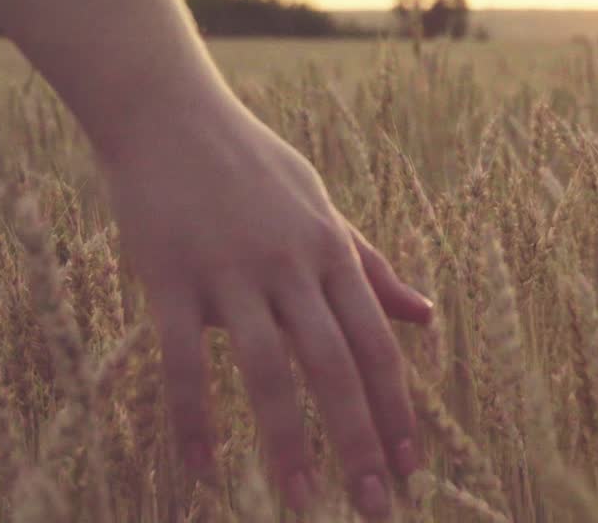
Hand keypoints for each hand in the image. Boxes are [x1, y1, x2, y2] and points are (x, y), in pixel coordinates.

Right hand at [100, 95, 431, 518]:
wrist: (170, 114)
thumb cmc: (254, 168)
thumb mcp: (325, 210)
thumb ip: (373, 267)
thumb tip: (428, 315)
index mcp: (332, 252)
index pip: (376, 343)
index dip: (397, 408)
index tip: (412, 466)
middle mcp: (292, 266)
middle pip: (336, 365)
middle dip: (362, 440)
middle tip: (378, 506)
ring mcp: (231, 272)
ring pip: (269, 371)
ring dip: (289, 443)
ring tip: (304, 501)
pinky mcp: (169, 277)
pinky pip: (182, 361)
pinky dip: (192, 420)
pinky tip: (200, 472)